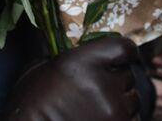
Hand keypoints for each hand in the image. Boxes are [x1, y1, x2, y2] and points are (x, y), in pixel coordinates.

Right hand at [4, 37, 140, 120]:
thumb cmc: (28, 101)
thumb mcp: (41, 68)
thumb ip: (68, 56)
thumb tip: (81, 50)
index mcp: (84, 61)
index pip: (123, 48)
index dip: (124, 52)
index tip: (122, 57)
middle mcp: (104, 84)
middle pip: (128, 75)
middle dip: (116, 80)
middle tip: (99, 87)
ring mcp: (113, 110)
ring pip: (132, 100)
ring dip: (120, 101)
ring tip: (98, 107)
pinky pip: (130, 119)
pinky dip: (118, 118)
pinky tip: (99, 118)